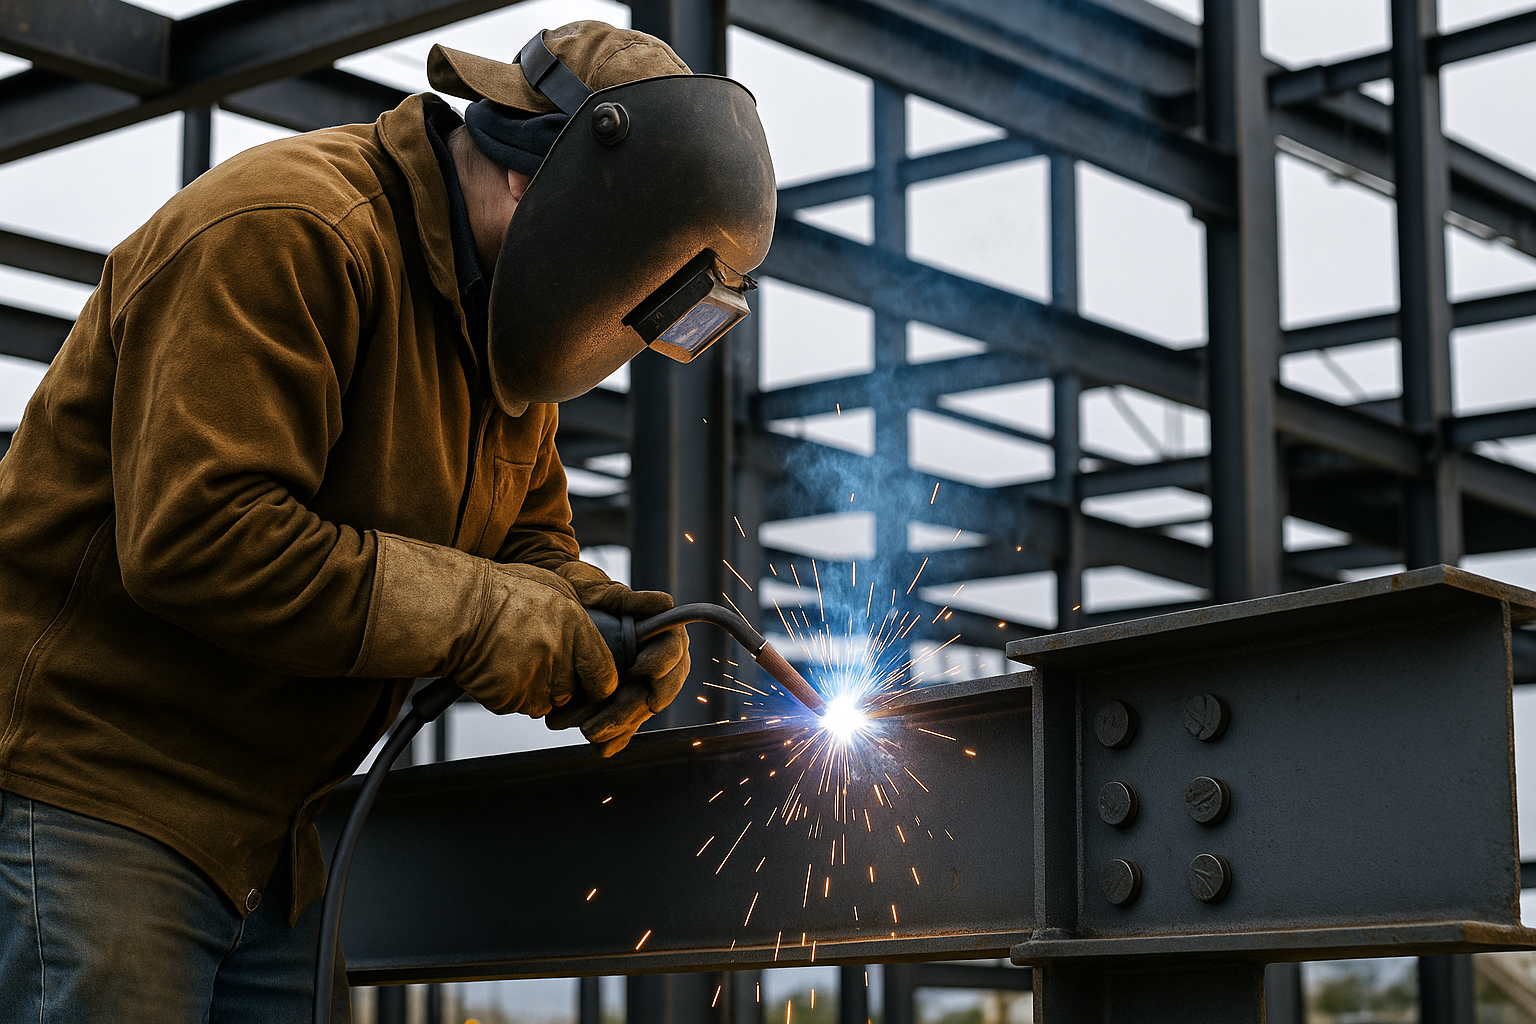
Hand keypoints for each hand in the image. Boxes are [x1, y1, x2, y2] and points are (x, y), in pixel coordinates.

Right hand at [349, 535, 618, 717]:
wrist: (456, 608)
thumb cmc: (502, 592)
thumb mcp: (555, 589)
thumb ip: (581, 618)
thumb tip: (597, 637)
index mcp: (576, 628)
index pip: (604, 676)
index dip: (599, 682)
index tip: (592, 680)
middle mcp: (557, 657)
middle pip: (572, 693)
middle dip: (562, 683)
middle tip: (540, 659)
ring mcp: (531, 681)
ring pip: (545, 703)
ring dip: (536, 689)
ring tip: (517, 660)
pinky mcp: (506, 698)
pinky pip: (517, 706)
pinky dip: (511, 694)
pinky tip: (499, 667)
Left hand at [546, 561, 689, 753]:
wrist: (554, 605)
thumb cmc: (581, 592)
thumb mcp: (600, 591)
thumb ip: (630, 600)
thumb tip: (666, 603)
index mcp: (660, 633)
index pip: (674, 652)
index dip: (662, 663)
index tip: (638, 668)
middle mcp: (655, 661)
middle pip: (657, 690)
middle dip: (631, 707)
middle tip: (605, 714)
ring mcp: (637, 683)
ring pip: (638, 712)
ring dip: (617, 726)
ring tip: (589, 732)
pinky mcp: (620, 700)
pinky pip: (626, 726)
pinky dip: (614, 739)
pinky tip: (599, 748)